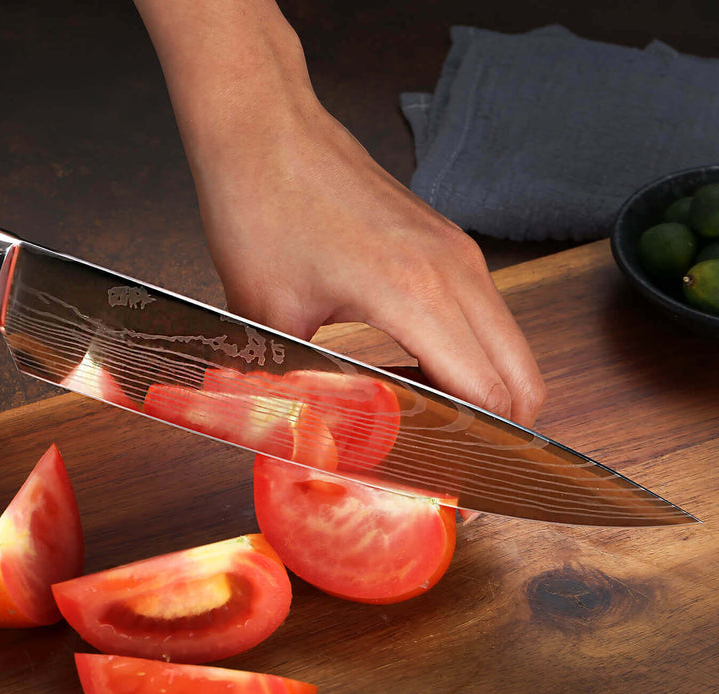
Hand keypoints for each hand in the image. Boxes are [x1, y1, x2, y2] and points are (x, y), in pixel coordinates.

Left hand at [135, 0, 545, 426]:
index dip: (484, 449)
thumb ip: (293, 385)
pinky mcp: (446, 240)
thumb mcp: (267, 314)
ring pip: (510, 344)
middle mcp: (455, 270)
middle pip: (523, 375)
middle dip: (501, 428)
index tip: (458, 476)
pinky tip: (419, 365)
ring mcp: (457, 251)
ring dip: (486, 387)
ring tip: (430, 414)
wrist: (264, 126)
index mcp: (416, 294)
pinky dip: (472, 351)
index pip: (490, 395)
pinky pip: (485, 312)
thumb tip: (302, 432)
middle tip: (455, 457)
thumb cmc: (262, 203)